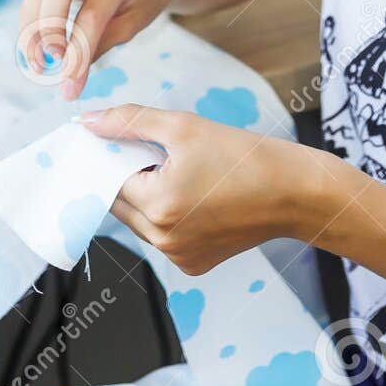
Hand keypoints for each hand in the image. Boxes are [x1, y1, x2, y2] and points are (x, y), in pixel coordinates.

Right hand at [19, 0, 183, 99]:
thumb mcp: (135, 22)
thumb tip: (70, 76)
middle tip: (52, 60)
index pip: (93, 17)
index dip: (77, 54)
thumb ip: (104, 43)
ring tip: (37, 58)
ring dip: (31, 23)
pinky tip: (36, 39)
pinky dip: (30, 14)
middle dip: (49, 27)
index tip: (70, 86)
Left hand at [79, 104, 325, 274]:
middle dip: (129, 176)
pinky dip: (168, 215)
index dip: (112, 156)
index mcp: (157, 206)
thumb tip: (89, 121)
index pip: (108, 179)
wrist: (295, 193)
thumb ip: (130, 122)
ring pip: (140, 222)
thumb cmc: (245, 157)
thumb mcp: (184, 127)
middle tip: (156, 153)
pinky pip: (164, 237)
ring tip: (181, 172)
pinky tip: (195, 195)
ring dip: (147, 196)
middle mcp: (163, 240)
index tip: (119, 140)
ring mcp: (179, 257)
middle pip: (121, 204)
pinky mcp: (195, 264)